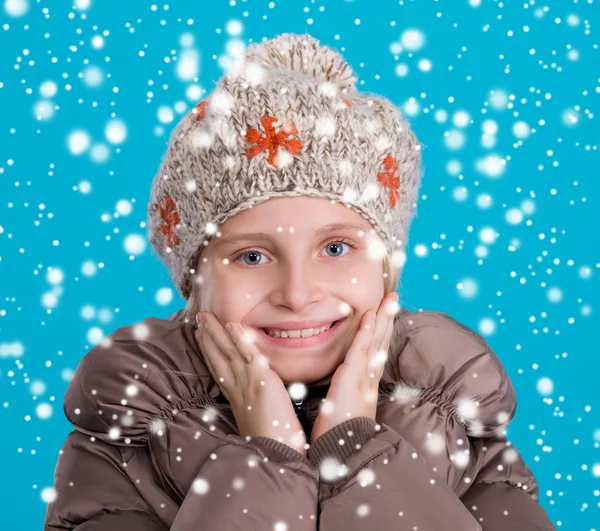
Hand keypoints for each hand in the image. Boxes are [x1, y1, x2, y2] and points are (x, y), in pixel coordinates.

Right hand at [195, 312, 307, 455]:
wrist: (278, 454)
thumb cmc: (274, 441)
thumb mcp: (260, 418)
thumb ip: (256, 403)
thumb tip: (259, 395)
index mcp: (237, 398)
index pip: (220, 369)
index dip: (210, 351)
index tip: (202, 335)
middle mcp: (238, 389)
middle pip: (218, 357)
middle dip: (208, 337)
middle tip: (199, 318)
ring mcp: (248, 384)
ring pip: (228, 352)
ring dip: (216, 333)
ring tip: (206, 317)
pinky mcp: (262, 381)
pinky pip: (248, 356)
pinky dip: (240, 340)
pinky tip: (232, 325)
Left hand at [309, 292, 398, 444]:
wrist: (341, 454)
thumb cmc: (339, 436)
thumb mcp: (342, 410)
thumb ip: (343, 396)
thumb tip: (340, 388)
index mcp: (365, 385)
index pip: (375, 352)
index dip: (381, 332)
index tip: (383, 314)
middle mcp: (368, 379)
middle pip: (381, 342)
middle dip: (388, 319)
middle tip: (393, 297)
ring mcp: (363, 378)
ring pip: (376, 341)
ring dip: (383, 318)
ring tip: (390, 298)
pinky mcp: (352, 380)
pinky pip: (360, 350)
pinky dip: (366, 331)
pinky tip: (369, 314)